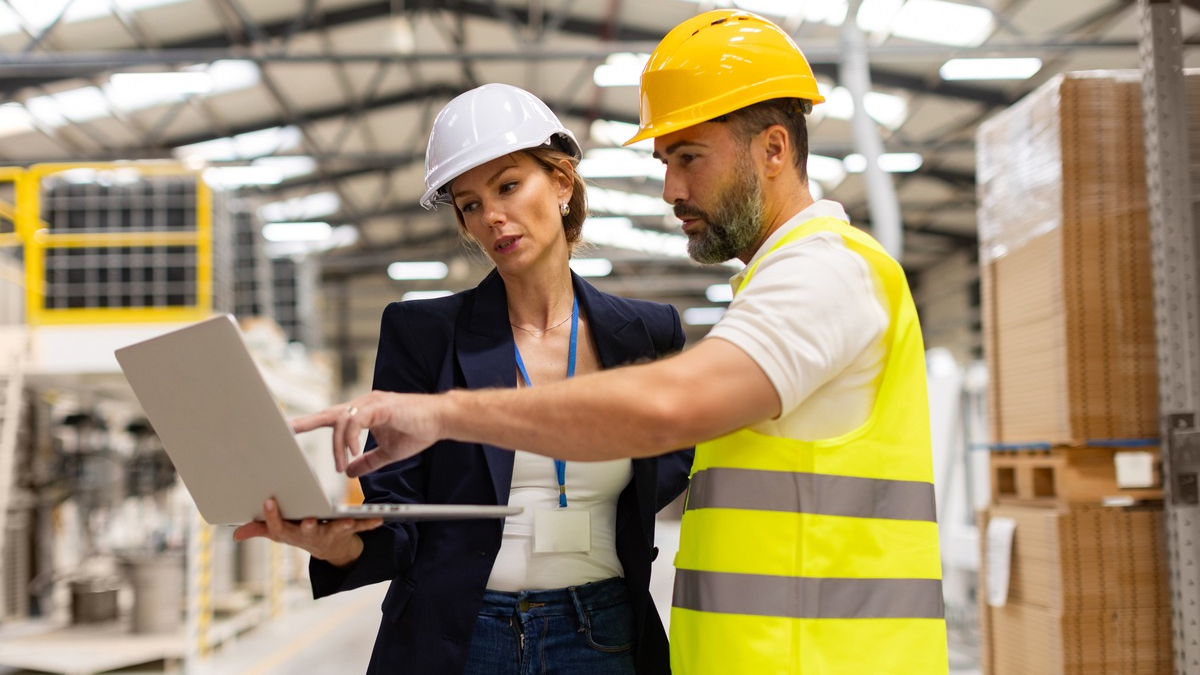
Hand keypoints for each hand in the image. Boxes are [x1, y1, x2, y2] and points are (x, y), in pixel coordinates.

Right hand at [232, 498, 382, 566]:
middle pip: (307, 531)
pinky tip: (379, 519)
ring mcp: (330, 535)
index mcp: (292, 533)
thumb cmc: (301, 533)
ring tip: (346, 520)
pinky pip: (359, 527)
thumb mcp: (281, 532)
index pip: (279, 527)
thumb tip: (236, 534)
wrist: (330, 551)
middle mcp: (310, 535)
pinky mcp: (348, 532)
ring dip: (341, 526)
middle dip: (308, 526)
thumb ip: (260, 529)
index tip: (268, 500)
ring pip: (334, 530)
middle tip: (309, 520)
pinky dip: (369, 524)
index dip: (272, 516)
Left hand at [291, 390, 441, 477]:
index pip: (331, 418)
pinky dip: (351, 437)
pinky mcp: (381, 406)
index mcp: (363, 414)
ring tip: (339, 465)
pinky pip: (357, 421)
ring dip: (338, 446)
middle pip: (329, 414)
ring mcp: (371, 404)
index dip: (311, 424)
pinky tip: (353, 452)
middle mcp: (364, 405)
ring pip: (342, 421)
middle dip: (306, 422)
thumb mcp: (388, 452)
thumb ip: (367, 460)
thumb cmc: (417, 430)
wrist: (441, 420)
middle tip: (286, 430)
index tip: (291, 431)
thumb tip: (349, 472)